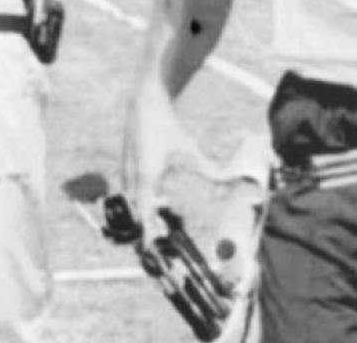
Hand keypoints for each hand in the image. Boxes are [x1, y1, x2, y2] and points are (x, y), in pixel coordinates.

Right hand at [121, 86, 215, 239]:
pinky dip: (136, 203)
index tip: (151, 252)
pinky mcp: (125, 167)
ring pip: (128, 204)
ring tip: (153, 231)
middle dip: (143, 232)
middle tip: (156, 249)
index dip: (147, 236)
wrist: (145, 104)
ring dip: (140, 218)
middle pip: (133, 215)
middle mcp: (132, 177)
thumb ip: (209, 170)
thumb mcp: (190, 151)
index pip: (144, 215)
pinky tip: (149, 206)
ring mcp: (125, 171)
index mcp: (147, 177)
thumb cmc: (168, 128)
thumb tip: (231, 181)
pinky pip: (128, 192)